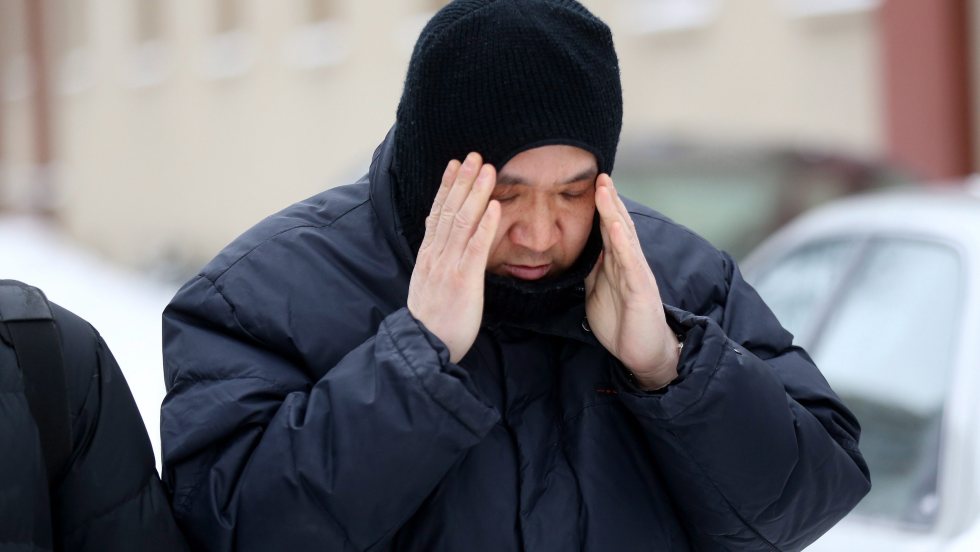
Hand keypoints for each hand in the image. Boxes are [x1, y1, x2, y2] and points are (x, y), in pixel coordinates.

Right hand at [407, 153, 500, 362]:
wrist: (424, 346)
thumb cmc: (432, 321)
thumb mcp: (427, 284)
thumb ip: (435, 261)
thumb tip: (440, 242)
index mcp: (429, 255)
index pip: (437, 213)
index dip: (446, 186)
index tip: (455, 165)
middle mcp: (436, 255)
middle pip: (449, 210)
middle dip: (463, 181)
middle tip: (475, 155)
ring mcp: (448, 265)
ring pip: (462, 222)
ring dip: (476, 193)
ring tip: (488, 170)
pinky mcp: (463, 280)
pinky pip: (476, 248)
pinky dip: (485, 225)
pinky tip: (495, 207)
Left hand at [585, 174, 679, 389]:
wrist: (644, 353)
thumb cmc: (622, 323)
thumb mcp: (597, 292)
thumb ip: (591, 269)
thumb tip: (575, 251)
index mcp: (617, 264)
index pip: (607, 229)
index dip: (599, 206)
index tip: (589, 183)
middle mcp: (628, 263)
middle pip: (618, 224)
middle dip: (608, 199)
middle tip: (599, 173)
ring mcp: (636, 274)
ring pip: (625, 237)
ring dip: (614, 212)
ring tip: (605, 189)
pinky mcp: (640, 290)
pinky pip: (630, 263)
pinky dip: (623, 243)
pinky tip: (616, 226)